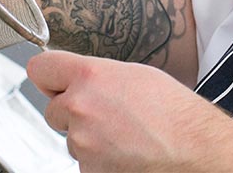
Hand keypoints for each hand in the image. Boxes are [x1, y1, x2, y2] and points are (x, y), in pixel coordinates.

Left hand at [28, 51, 232, 171]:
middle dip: (72, 111)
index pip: (40, 69)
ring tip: (124, 132)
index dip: (50, 76)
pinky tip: (125, 150)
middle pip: (53, 108)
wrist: (192, 148)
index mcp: (89, 76)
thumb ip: (97, 75)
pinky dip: (99, 158)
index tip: (56, 81)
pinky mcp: (87, 170)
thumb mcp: (135, 74)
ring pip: (70, 137)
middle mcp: (79, 108)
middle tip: (106, 111)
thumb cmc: (173, 111)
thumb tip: (75, 78)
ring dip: (88, 137)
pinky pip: (84, 160)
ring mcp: (81, 142)